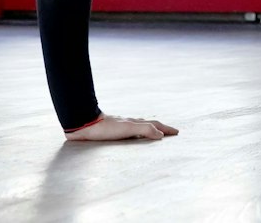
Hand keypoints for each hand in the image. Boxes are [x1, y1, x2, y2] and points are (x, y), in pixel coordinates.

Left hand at [64, 114, 178, 141]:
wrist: (84, 124)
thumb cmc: (106, 128)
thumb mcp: (128, 129)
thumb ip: (145, 130)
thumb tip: (161, 135)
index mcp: (135, 123)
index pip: (155, 126)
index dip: (166, 129)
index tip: (176, 132)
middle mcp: (128, 124)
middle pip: (148, 125)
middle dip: (160, 128)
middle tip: (169, 132)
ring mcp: (119, 127)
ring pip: (137, 128)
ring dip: (148, 130)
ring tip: (152, 133)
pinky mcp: (110, 133)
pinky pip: (127, 133)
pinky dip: (134, 134)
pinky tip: (128, 137)